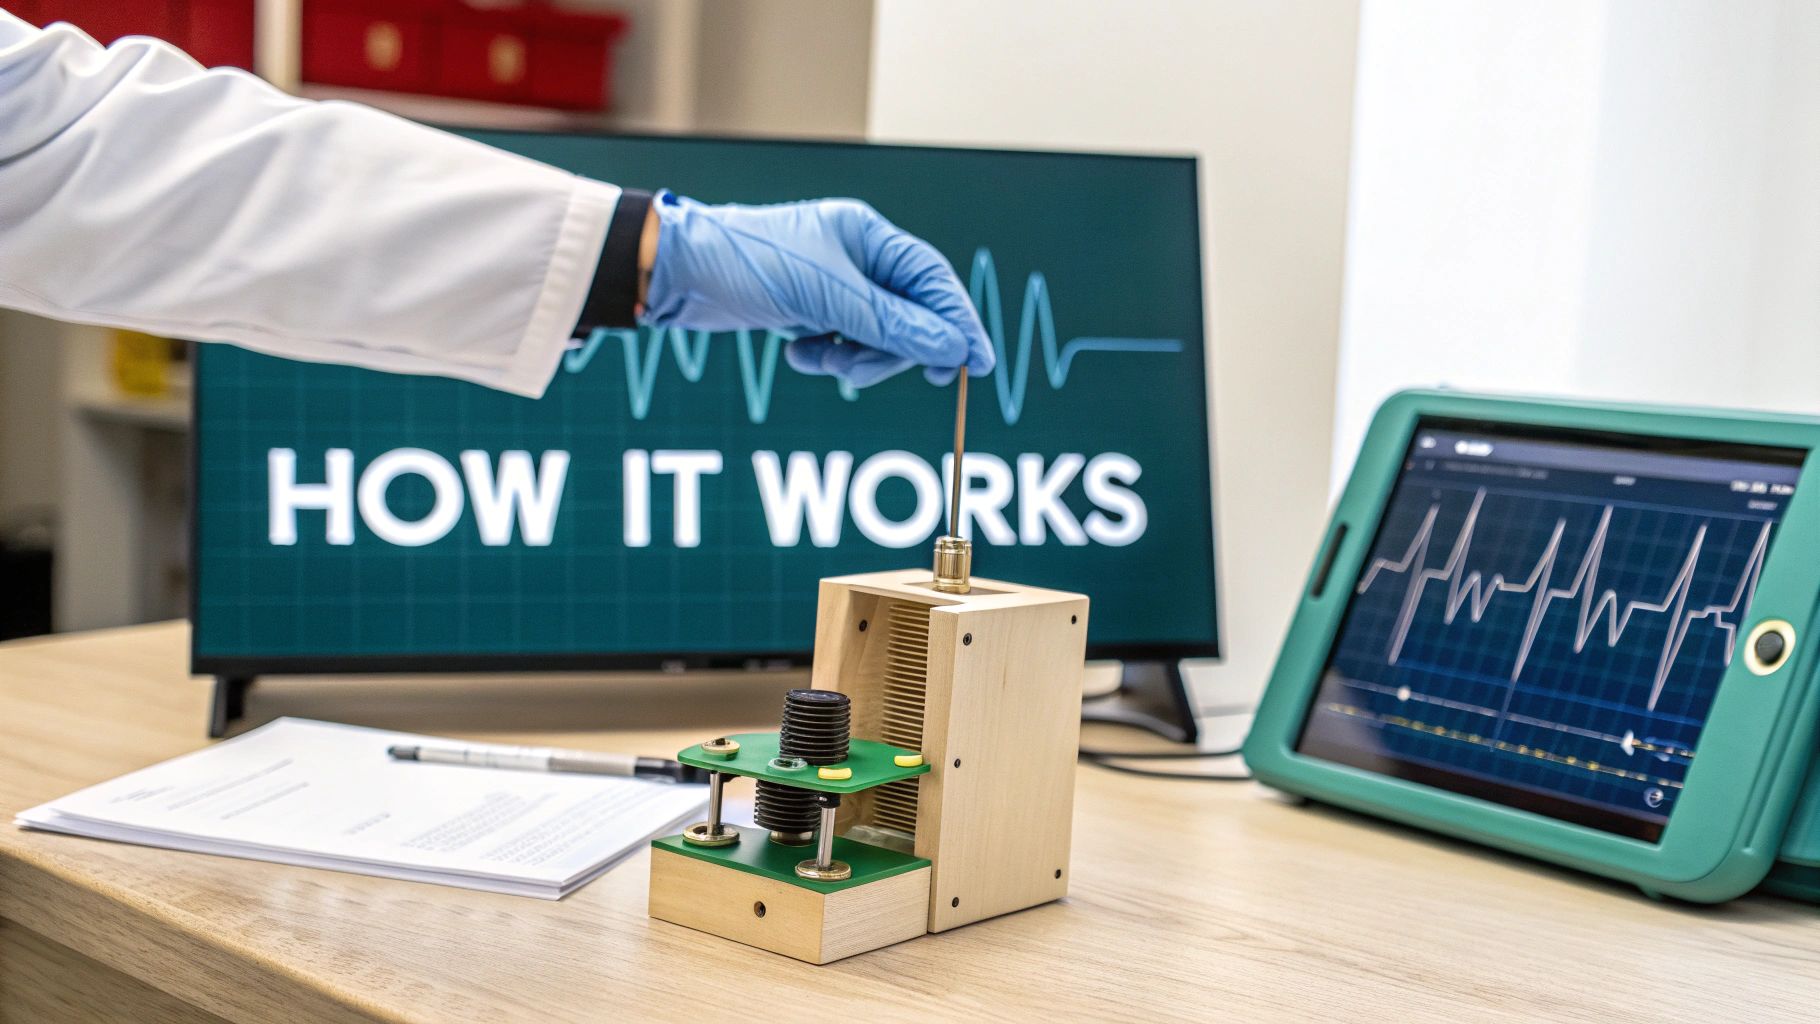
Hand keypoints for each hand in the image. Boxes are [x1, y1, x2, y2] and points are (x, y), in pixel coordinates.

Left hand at [638, 191, 994, 387]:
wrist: (678, 273)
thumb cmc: (750, 266)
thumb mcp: (829, 299)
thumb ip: (893, 325)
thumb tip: (952, 347)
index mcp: (869, 235)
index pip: (933, 280)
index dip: (958, 322)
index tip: (977, 365)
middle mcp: (857, 257)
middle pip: (908, 315)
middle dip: (888, 350)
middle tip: (860, 371)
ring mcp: (834, 285)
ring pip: (875, 337)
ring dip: (852, 359)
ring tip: (819, 359)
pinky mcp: (810, 310)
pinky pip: (842, 344)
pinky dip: (825, 357)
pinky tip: (797, 354)